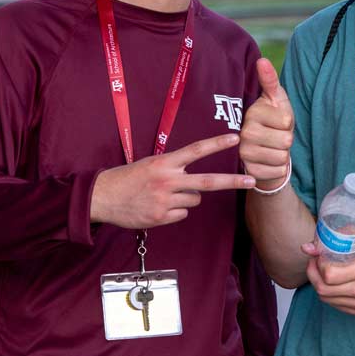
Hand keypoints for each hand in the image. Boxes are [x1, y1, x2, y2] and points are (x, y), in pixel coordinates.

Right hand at [90, 132, 254, 228]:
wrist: (103, 197)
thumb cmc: (127, 178)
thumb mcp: (150, 165)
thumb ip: (173, 168)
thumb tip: (195, 181)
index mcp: (165, 162)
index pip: (196, 150)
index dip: (217, 144)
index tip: (236, 139)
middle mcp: (168, 180)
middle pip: (208, 181)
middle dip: (232, 181)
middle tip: (251, 181)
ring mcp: (165, 199)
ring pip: (194, 200)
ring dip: (187, 198)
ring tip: (164, 195)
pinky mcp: (161, 216)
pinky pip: (182, 214)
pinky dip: (175, 212)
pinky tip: (158, 207)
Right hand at [240, 58, 293, 189]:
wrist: (262, 151)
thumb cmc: (272, 122)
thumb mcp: (275, 100)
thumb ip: (270, 80)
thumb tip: (262, 60)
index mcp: (252, 114)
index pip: (286, 122)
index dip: (288, 123)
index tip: (277, 122)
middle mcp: (244, 134)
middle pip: (286, 141)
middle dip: (286, 140)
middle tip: (275, 137)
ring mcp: (245, 154)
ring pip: (282, 158)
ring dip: (283, 155)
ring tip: (272, 148)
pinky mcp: (250, 172)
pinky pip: (279, 171)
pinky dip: (279, 169)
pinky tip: (270, 162)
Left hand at [301, 235, 354, 315]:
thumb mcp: (352, 235)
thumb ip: (328, 240)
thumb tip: (305, 248)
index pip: (328, 274)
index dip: (318, 264)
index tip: (319, 255)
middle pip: (323, 289)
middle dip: (313, 274)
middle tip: (315, 263)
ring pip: (325, 298)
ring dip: (319, 284)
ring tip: (324, 271)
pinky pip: (333, 305)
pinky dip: (328, 294)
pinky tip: (333, 282)